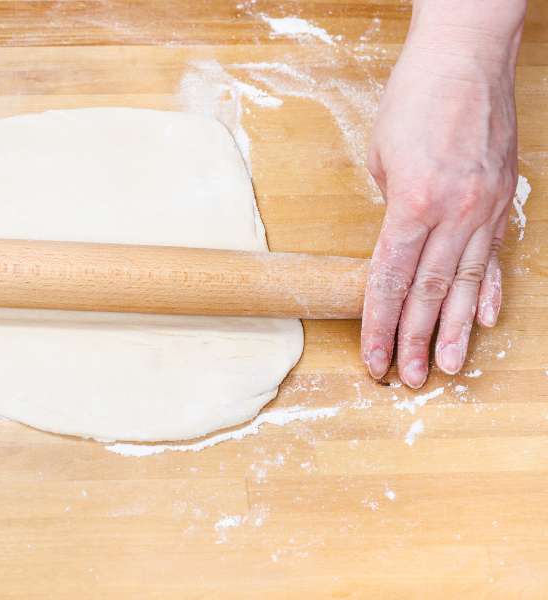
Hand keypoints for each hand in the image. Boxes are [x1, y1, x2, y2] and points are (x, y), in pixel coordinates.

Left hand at [361, 2, 523, 386]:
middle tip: (407, 379)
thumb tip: (396, 241)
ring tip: (445, 368)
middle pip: (428, 291)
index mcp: (413, 203)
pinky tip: (483, 321)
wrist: (467, 56)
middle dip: (414, 340)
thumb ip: (391, 207)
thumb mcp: (383, 156)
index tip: (373, 358)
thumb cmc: (415, 99)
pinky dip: (488, 291)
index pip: (389, 280)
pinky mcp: (501, 199)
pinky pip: (495, 256)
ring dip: (453, 330)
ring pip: (466, 283)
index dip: (379, 325)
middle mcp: (454, 213)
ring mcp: (484, 208)